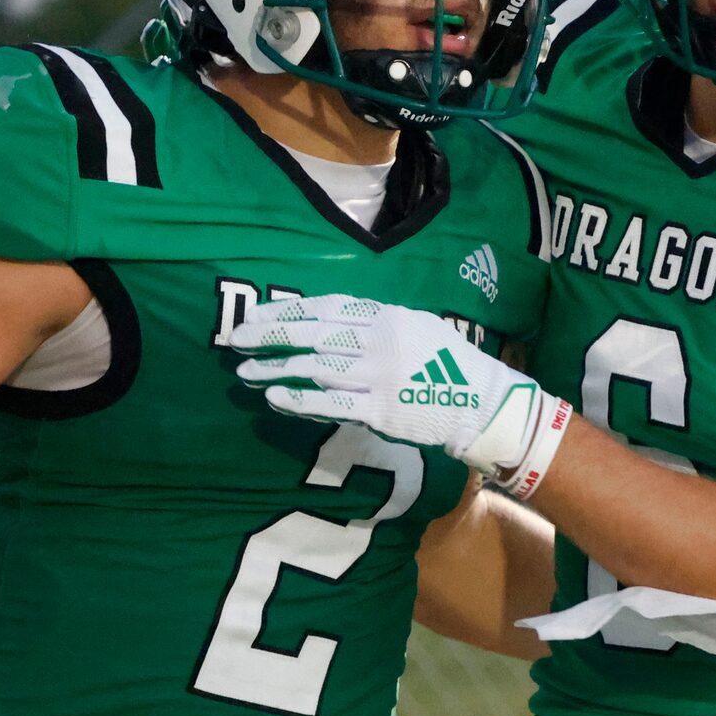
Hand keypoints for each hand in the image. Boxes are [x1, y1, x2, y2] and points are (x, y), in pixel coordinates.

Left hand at [230, 293, 571, 498]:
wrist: (481, 403)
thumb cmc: (446, 366)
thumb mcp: (414, 328)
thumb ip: (374, 323)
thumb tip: (327, 325)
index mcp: (386, 315)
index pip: (324, 307)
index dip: (285, 311)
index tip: (255, 316)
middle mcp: (379, 339)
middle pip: (311, 332)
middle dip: (269, 335)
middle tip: (234, 340)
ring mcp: (379, 374)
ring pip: (315, 366)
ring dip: (276, 368)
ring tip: (245, 372)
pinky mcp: (380, 409)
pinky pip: (331, 402)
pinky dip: (300, 398)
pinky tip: (274, 397)